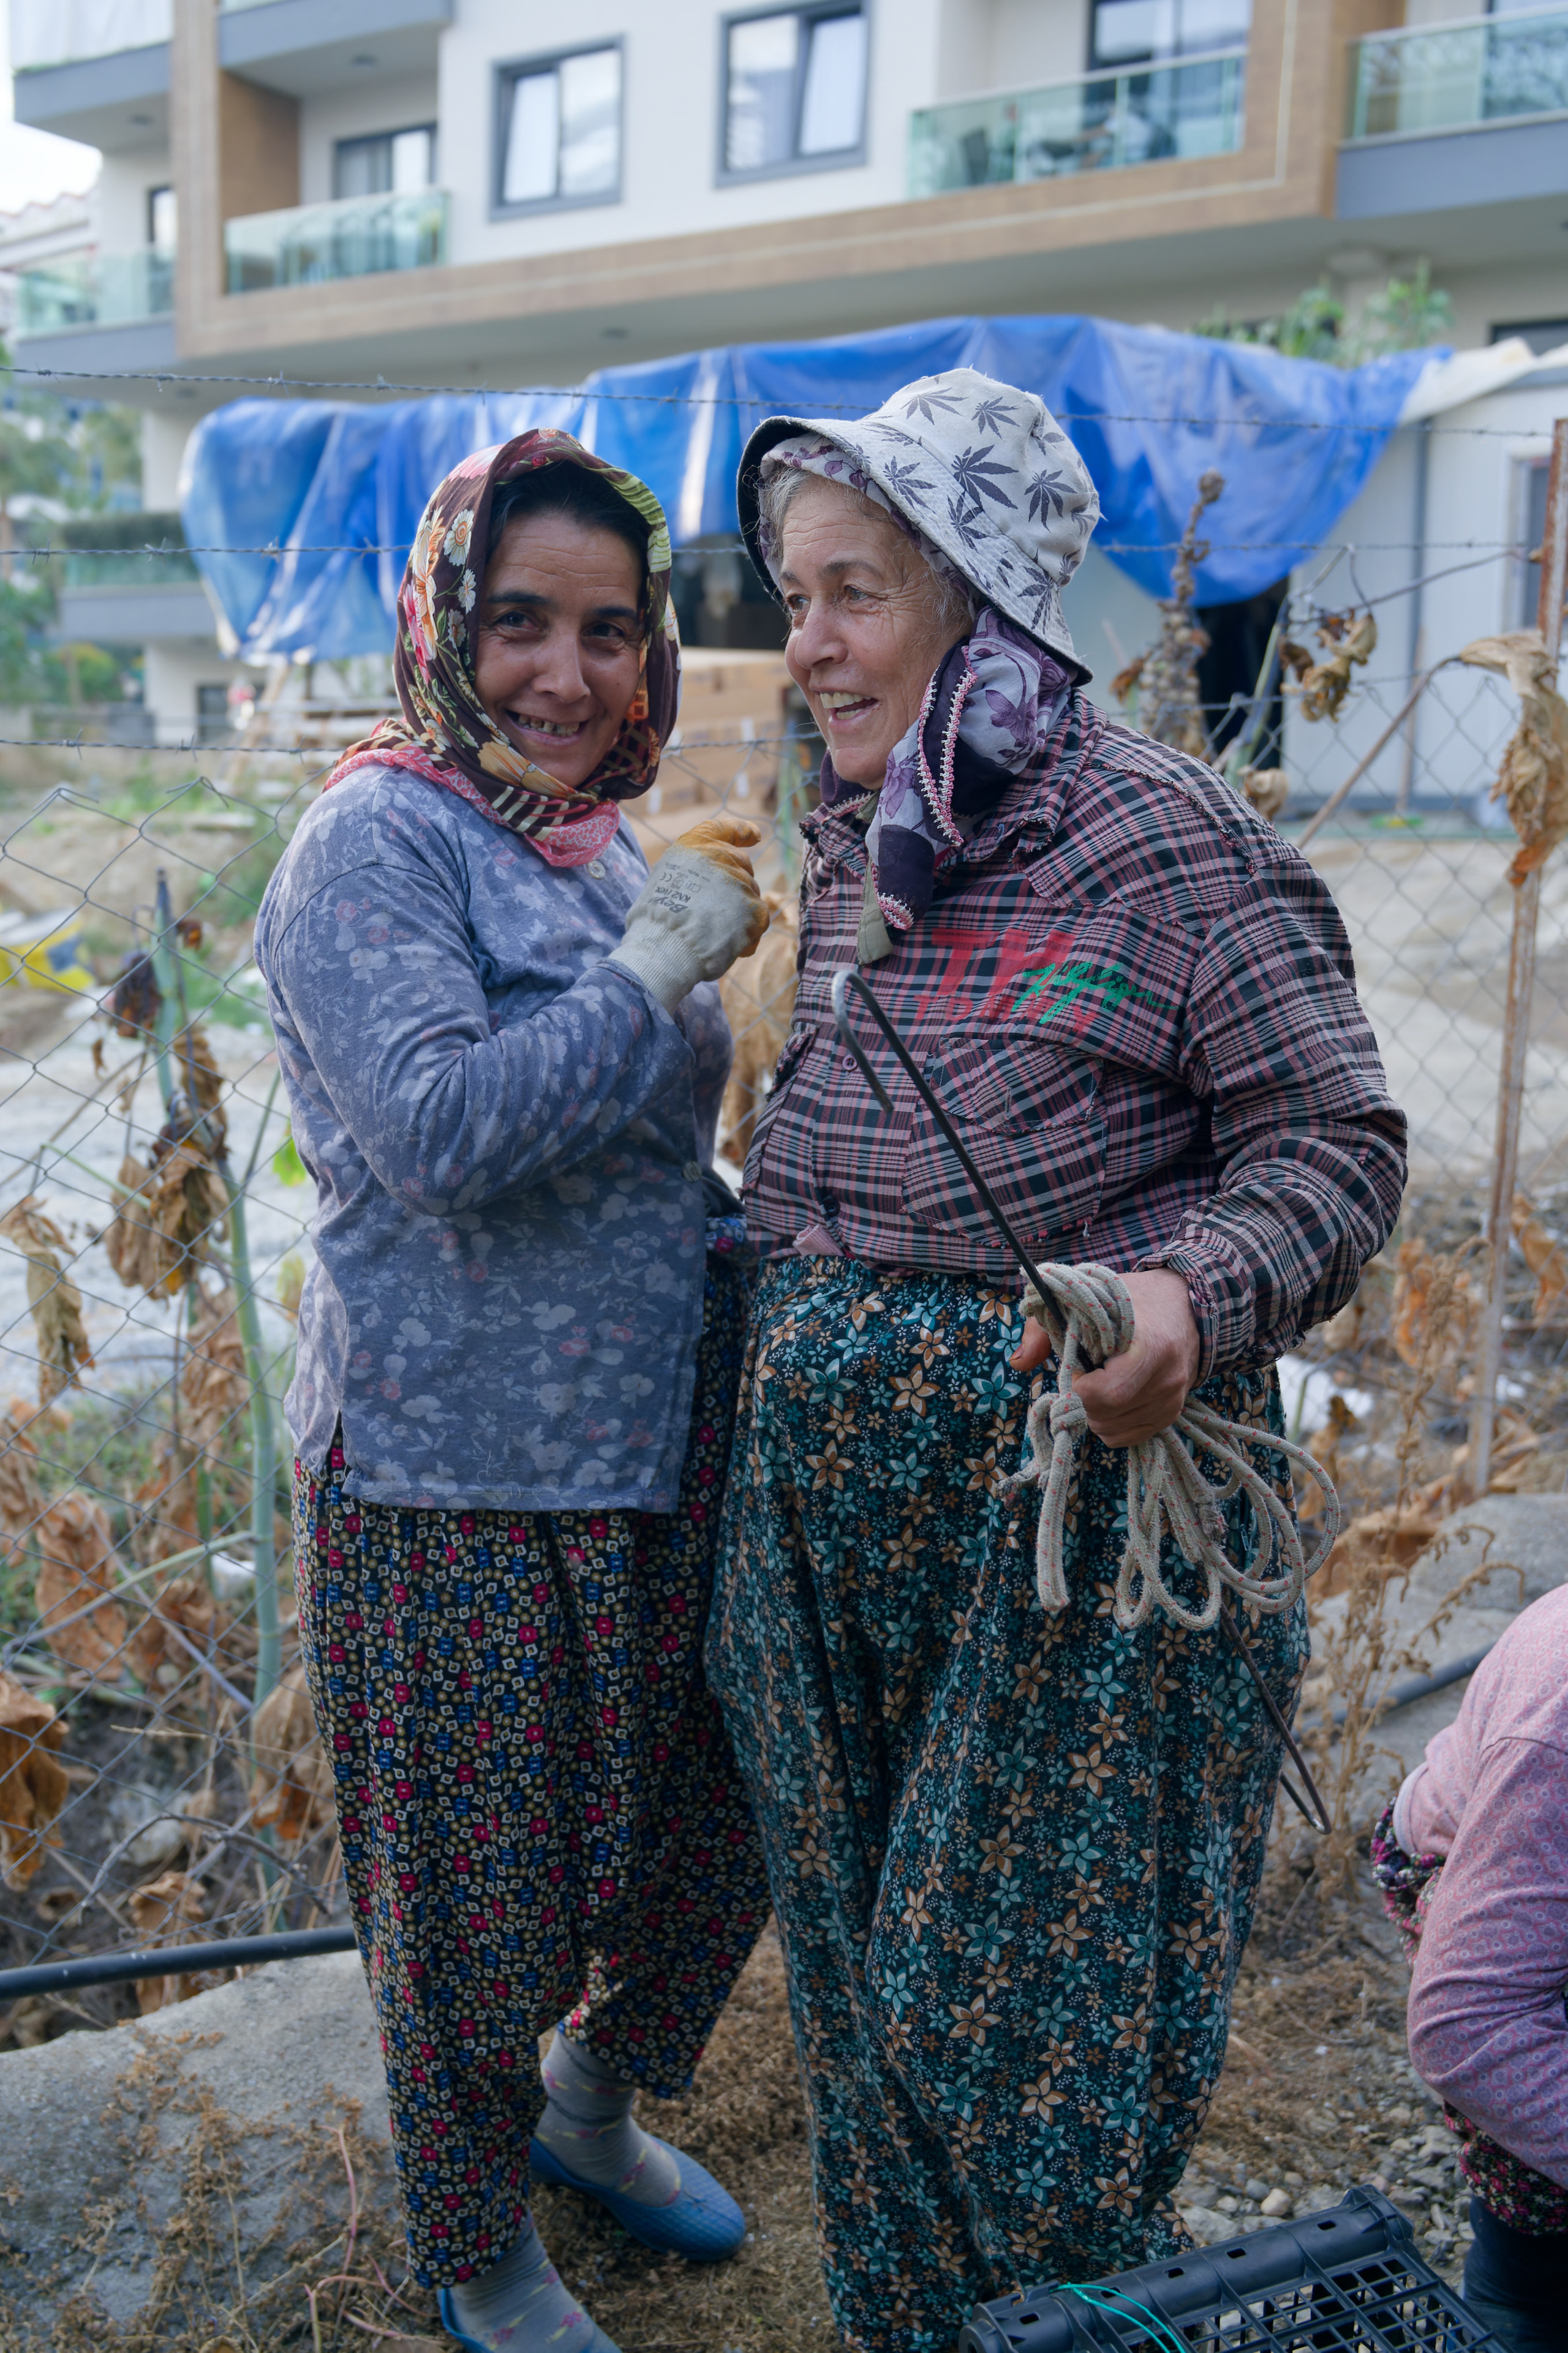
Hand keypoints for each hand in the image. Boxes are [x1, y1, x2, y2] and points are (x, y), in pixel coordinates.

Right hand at [610, 817, 770, 1009]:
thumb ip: (693, 872)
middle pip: (742, 867)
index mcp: (694, 844)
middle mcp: (721, 856)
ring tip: (713, 934)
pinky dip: (746, 937)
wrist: (665, 945)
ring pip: (750, 896)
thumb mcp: (665, 879)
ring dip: (738, 915)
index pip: (724, 828)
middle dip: (736, 887)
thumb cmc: (655, 920)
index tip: (755, 836)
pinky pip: (758, 921)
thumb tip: (710, 886)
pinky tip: (726, 947)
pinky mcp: (754, 909)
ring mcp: (740, 882)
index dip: (742, 831)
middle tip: (718, 912)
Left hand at [1010, 1269, 1199, 1446]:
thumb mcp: (1085, 1299)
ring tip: (1098, 1383)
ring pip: (1115, 1430)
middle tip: (1083, 1376)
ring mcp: (1173, 1399)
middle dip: (1082, 1401)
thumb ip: (1045, 1328)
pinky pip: (1128, 1437)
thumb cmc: (1130, 1299)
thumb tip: (1018, 1364)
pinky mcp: (1172, 1414)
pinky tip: (1110, 1398)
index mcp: (1151, 1346)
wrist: (1183, 1304)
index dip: (1080, 1387)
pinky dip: (1109, 1424)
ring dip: (1093, 1413)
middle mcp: (1168, 1378)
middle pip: (1108, 1414)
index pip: (1108, 1392)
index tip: (1077, 1367)